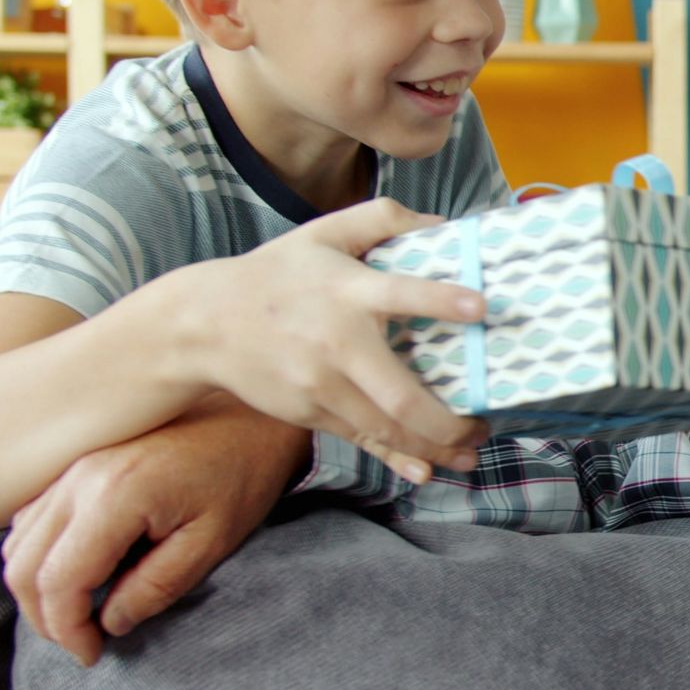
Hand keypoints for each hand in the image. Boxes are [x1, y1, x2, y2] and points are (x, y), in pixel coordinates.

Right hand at [0, 395, 311, 667]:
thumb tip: (109, 622)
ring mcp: (75, 465)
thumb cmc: (242, 474)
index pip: (60, 582)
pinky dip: (40, 554)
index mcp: (116, 496)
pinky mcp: (78, 461)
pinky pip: (33, 517)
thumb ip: (156, 587)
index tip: (93, 655)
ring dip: (38, 587)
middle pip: (24, 567)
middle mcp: (82, 477)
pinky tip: (78, 571)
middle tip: (83, 643)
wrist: (253, 413)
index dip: (68, 630)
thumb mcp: (212, 541)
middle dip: (45, 617)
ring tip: (80, 614)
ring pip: (19, 542)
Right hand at [164, 197, 487, 481]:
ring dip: (434, 446)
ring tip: (471, 449)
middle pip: (399, 396)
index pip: (399, 294)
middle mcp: (338, 344)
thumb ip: (382, 218)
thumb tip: (441, 223)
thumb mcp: (323, 232)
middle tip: (486, 423)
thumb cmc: (276, 274)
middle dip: (447, 421)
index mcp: (347, 291)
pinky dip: (396, 458)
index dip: (440, 301)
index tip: (481, 307)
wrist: (202, 324)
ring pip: (385, 428)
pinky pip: (361, 439)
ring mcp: (322, 386)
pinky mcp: (310, 411)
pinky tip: (425, 471)